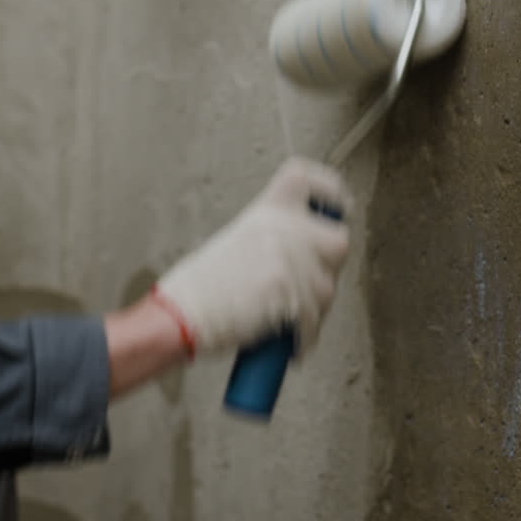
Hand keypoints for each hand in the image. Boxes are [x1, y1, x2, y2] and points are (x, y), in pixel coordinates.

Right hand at [156, 157, 351, 358]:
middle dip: (329, 266)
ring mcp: (290, 262)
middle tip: (307, 281)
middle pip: (338, 240)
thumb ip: (278, 235)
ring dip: (313, 307)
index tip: (338, 205)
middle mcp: (284, 229)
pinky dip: (304, 336)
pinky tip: (286, 339)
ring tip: (285, 315)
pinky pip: (314, 320)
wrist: (182, 314)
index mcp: (269, 209)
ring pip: (328, 287)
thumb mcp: (241, 238)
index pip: (310, 181)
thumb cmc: (202, 286)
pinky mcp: (292, 295)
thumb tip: (311, 249)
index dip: (331, 191)